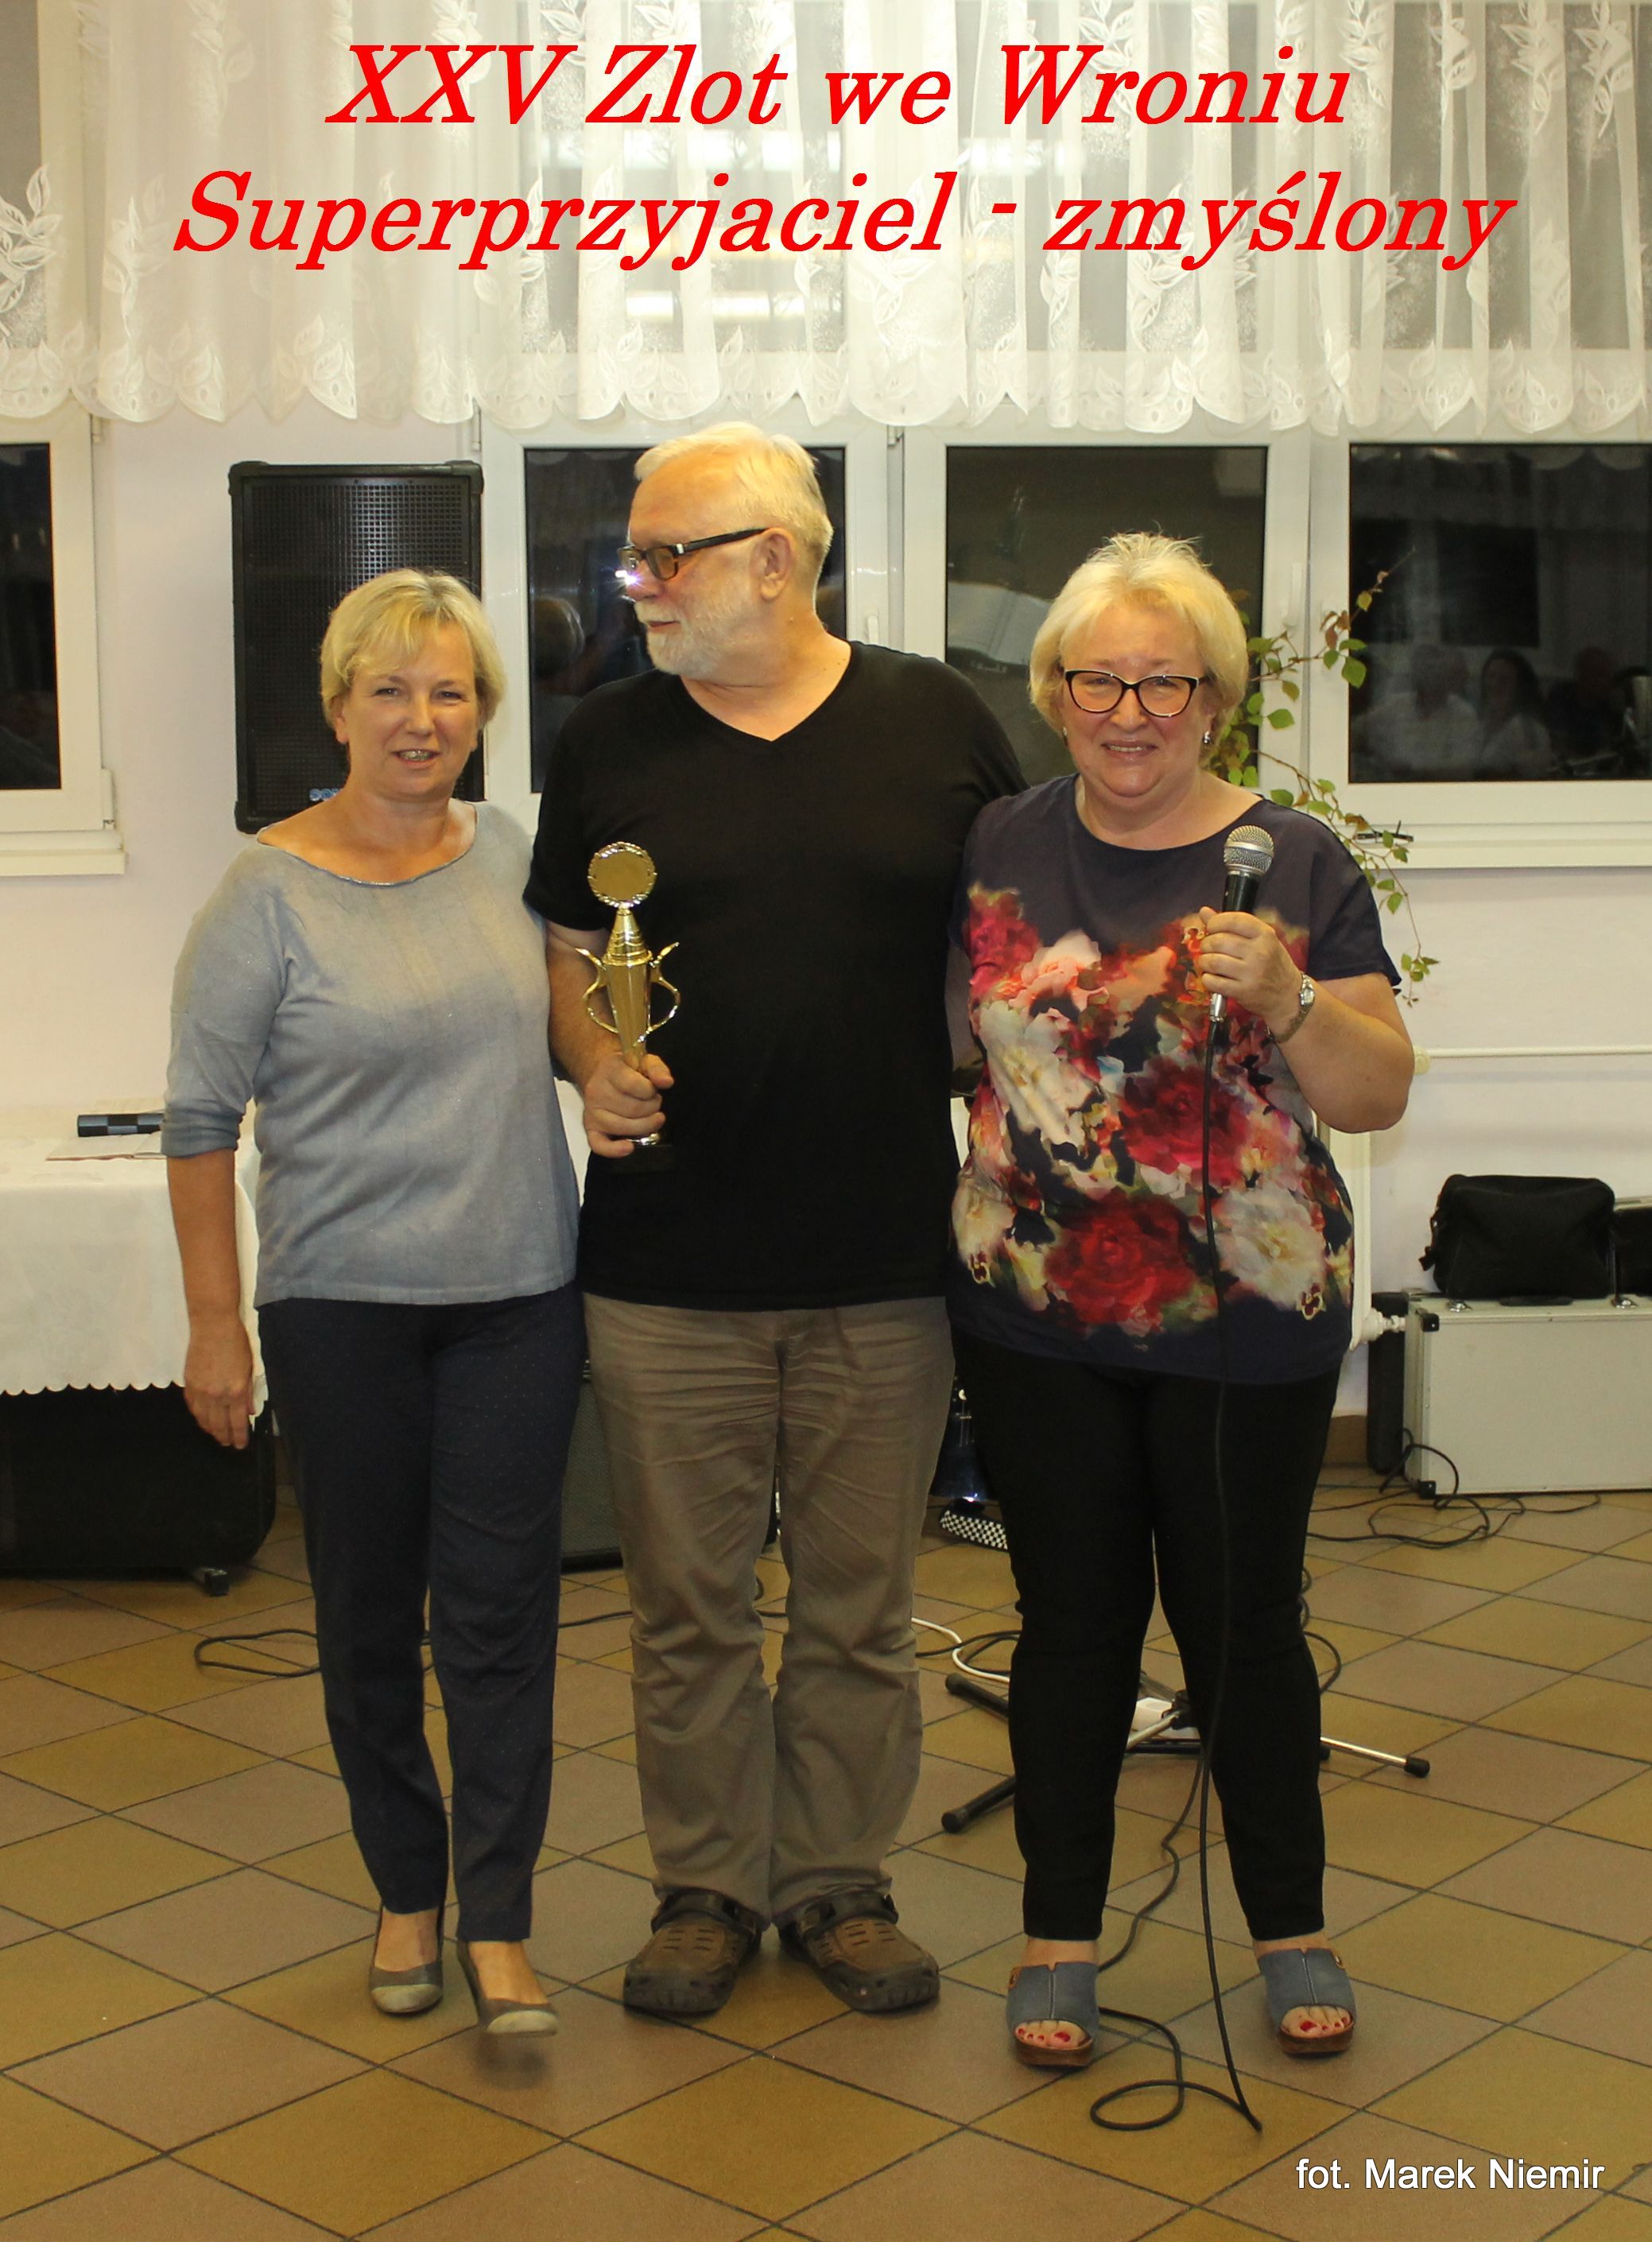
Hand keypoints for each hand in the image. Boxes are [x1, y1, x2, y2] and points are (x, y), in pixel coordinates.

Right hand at [183, 1315, 255, 1448]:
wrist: (213, 1326)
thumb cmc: (236, 1343)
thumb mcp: (249, 1368)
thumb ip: (248, 1392)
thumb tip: (248, 1412)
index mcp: (235, 1391)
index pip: (237, 1422)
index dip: (239, 1437)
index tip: (240, 1445)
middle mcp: (217, 1395)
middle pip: (219, 1425)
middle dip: (224, 1437)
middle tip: (228, 1443)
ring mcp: (200, 1391)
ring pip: (204, 1419)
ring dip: (210, 1430)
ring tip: (217, 1435)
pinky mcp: (189, 1384)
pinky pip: (193, 1407)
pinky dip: (199, 1417)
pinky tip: (203, 1420)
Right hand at [582, 1049, 672, 1157]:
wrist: (603, 1074)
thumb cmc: (628, 1070)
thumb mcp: (645, 1061)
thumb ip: (657, 1069)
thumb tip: (667, 1082)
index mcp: (609, 1069)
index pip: (635, 1085)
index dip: (651, 1091)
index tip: (653, 1089)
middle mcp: (596, 1091)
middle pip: (632, 1109)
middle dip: (652, 1108)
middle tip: (653, 1103)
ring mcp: (591, 1111)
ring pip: (622, 1127)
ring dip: (644, 1125)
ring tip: (650, 1117)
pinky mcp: (590, 1128)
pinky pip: (598, 1145)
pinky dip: (614, 1150)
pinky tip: (629, 1147)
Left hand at [1196, 907, 1300, 1022]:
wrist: (1288, 995)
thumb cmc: (1273, 964)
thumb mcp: (1261, 940)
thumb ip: (1233, 925)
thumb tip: (1204, 911)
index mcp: (1265, 935)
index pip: (1233, 920)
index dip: (1215, 922)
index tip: (1211, 928)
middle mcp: (1259, 952)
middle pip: (1218, 941)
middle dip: (1206, 944)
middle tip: (1208, 948)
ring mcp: (1251, 973)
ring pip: (1213, 961)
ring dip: (1204, 962)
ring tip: (1208, 963)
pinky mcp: (1243, 991)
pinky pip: (1213, 982)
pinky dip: (1207, 979)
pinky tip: (1212, 977)